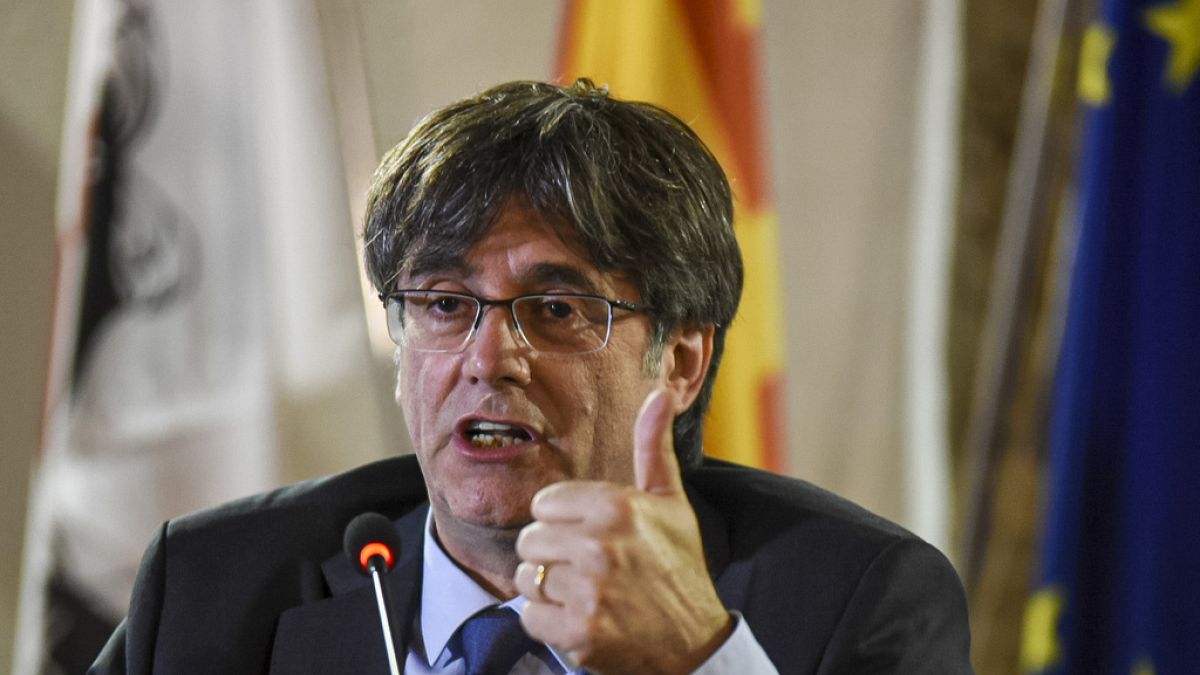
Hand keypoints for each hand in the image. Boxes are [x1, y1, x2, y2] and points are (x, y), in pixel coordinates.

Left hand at [514, 388, 732, 673]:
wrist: (695, 642)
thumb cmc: (678, 567)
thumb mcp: (670, 502)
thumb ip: (653, 446)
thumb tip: (660, 393)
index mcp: (616, 507)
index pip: (543, 505)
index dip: (563, 523)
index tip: (592, 538)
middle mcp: (601, 545)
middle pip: (529, 541)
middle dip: (553, 558)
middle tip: (590, 571)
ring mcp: (590, 590)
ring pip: (526, 579)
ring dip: (549, 592)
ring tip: (586, 595)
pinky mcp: (579, 631)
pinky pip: (529, 617)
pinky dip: (549, 625)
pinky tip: (581, 620)